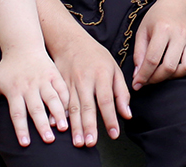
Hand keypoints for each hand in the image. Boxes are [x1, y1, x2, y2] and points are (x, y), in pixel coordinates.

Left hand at [0, 47, 69, 146]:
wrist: (22, 46)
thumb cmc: (6, 69)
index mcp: (14, 90)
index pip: (17, 114)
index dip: (21, 129)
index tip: (25, 143)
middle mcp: (29, 86)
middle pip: (36, 109)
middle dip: (42, 125)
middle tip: (48, 140)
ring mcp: (43, 79)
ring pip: (52, 99)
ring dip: (58, 114)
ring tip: (63, 128)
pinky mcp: (54, 74)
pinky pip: (62, 89)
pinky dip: (66, 100)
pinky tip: (69, 112)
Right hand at [51, 29, 131, 146]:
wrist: (70, 41)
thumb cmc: (95, 56)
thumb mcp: (113, 68)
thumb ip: (121, 92)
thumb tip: (127, 114)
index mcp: (101, 75)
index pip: (106, 100)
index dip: (110, 118)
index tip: (114, 134)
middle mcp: (85, 80)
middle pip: (87, 106)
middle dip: (89, 127)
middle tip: (90, 143)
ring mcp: (69, 83)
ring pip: (72, 108)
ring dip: (75, 127)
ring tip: (77, 142)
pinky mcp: (58, 86)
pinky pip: (58, 104)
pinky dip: (58, 116)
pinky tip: (58, 127)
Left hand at [131, 0, 185, 89]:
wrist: (177, 3)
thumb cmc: (157, 18)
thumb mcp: (142, 31)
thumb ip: (138, 53)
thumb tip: (138, 76)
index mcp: (163, 28)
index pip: (152, 59)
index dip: (143, 75)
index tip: (137, 84)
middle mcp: (180, 33)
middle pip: (170, 67)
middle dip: (156, 79)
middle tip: (149, 80)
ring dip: (176, 75)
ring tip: (166, 72)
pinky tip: (185, 64)